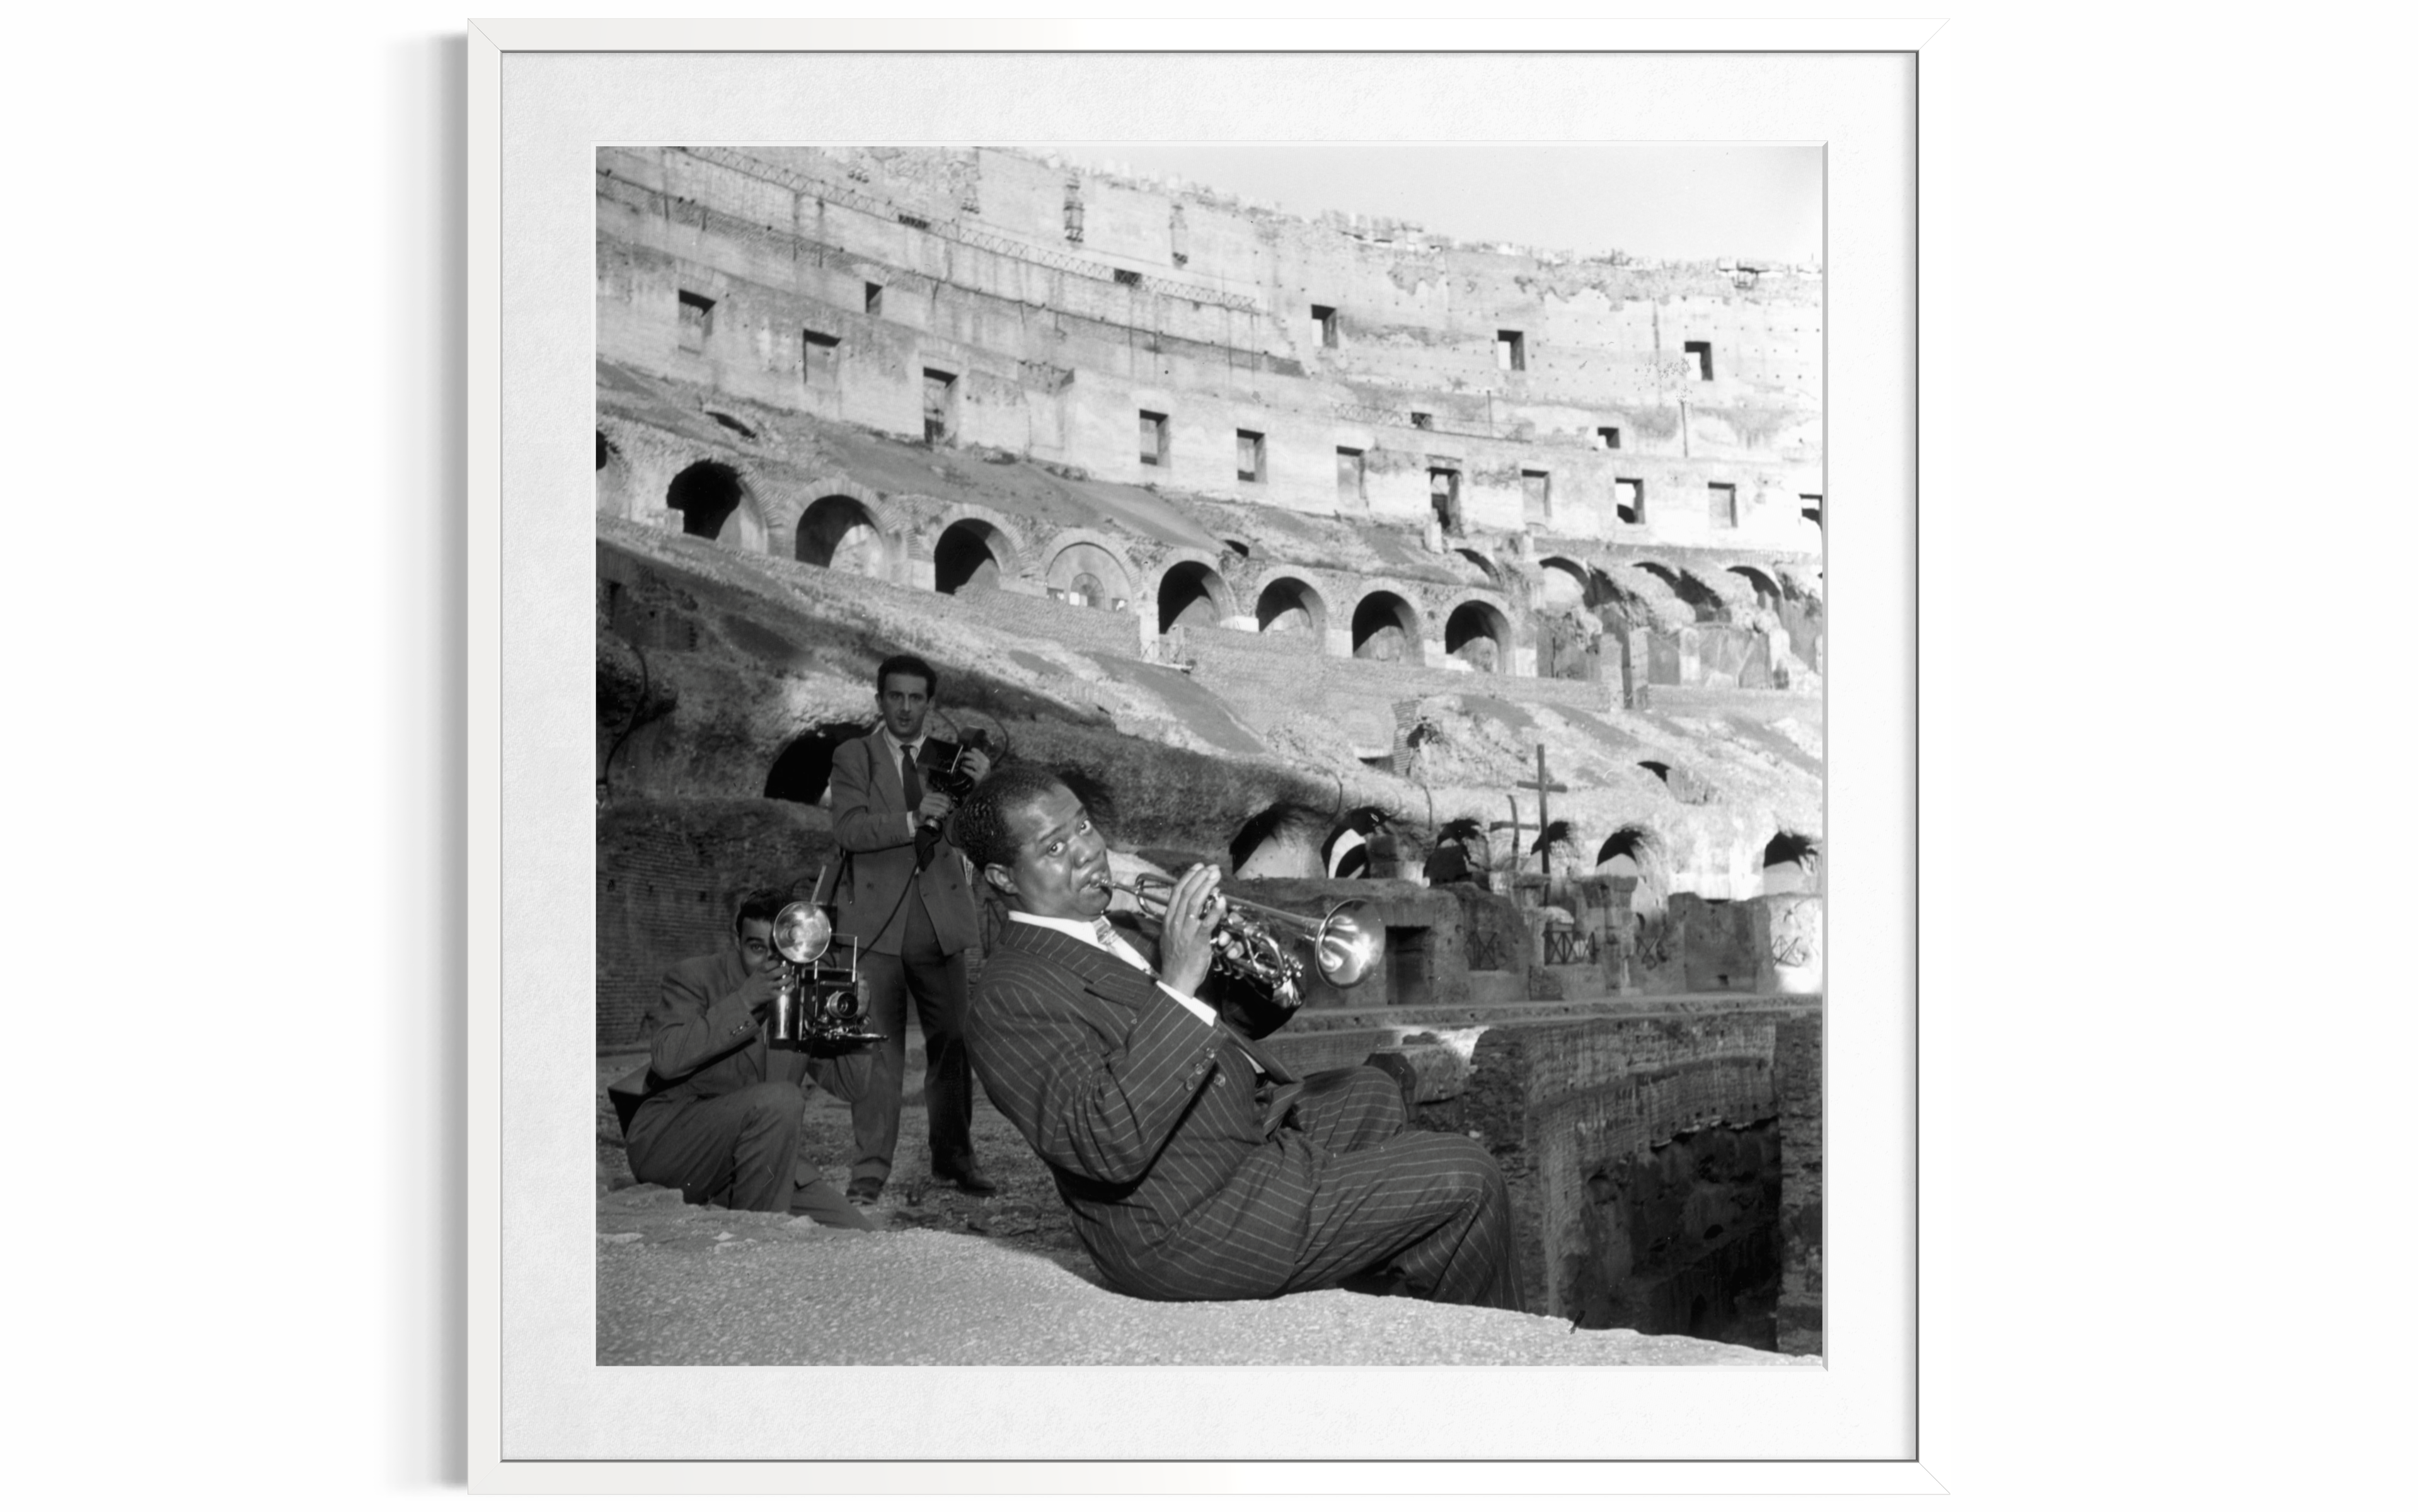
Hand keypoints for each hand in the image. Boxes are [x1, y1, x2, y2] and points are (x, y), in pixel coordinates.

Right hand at [743, 963, 785, 1011]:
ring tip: (789, 977)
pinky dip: (789, 988)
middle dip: (785, 969)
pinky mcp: (771, 995)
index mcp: (759, 972)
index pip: (770, 964)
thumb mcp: (755, 973)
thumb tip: (778, 962)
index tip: (780, 962)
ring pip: (781, 982)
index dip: (778, 962)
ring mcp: (768, 987)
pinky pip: (783, 992)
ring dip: (788, 978)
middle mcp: (764, 979)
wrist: (745, 998)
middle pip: (777, 972)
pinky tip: (791, 985)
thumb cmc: (752, 985)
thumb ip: (764, 968)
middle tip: (787, 969)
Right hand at [916, 790, 954, 823]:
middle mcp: (925, 798)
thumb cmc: (928, 811)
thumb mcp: (936, 806)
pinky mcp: (923, 811)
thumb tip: (953, 806)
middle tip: (949, 811)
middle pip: (940, 801)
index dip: (947, 799)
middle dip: (947, 806)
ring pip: (938, 807)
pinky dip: (940, 815)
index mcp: (929, 795)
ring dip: (944, 811)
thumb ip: (944, 805)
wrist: (918, 818)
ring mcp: (923, 804)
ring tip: (946, 814)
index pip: (940, 795)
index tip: (951, 804)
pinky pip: (934, 812)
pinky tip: (942, 816)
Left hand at [958, 748, 991, 784]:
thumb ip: (978, 759)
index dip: (973, 750)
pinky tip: (962, 768)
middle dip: (967, 755)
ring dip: (966, 762)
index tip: (968, 749)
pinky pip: (970, 772)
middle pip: (975, 757)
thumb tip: (970, 751)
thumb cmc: (981, 774)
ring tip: (962, 762)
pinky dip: (965, 769)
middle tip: (961, 755)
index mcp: (987, 761)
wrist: (985, 787)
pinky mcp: (978, 778)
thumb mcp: (982, 766)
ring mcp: (982, 772)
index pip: (979, 753)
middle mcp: (985, 766)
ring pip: (973, 764)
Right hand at [1156, 865, 1226, 997]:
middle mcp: (1175, 922)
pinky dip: (1215, 910)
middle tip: (1212, 868)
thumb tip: (1190, 906)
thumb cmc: (1176, 960)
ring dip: (1206, 887)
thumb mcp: (1171, 935)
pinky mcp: (1197, 942)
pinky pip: (1206, 923)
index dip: (1188, 877)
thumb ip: (1179, 920)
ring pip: (1194, 903)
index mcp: (1169, 920)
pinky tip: (1222, 900)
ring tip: (1216, 876)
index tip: (1198, 867)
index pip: (1177, 892)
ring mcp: (1186, 931)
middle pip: (1186, 893)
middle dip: (1200, 877)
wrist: (1175, 979)